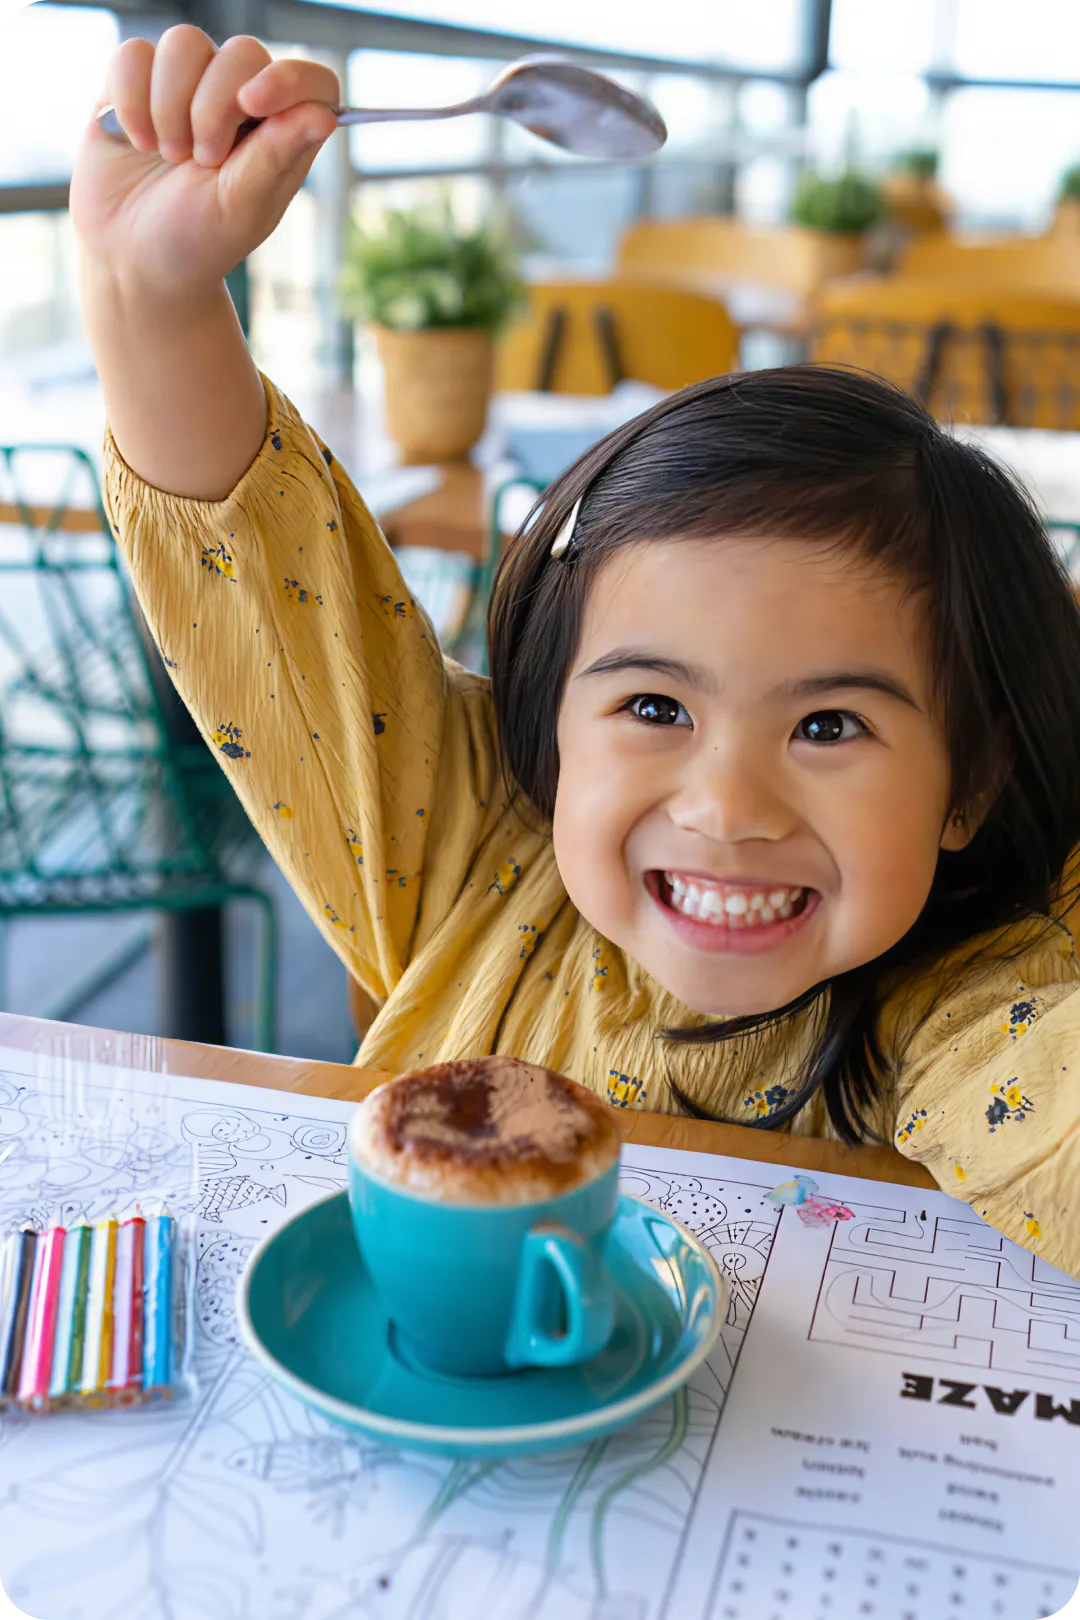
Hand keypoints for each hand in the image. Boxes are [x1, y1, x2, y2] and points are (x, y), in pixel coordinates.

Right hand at [70, 28, 338, 300]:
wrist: (132, 256)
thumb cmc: (197, 239)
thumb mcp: (240, 207)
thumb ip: (276, 155)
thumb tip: (324, 114)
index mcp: (281, 132)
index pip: (311, 82)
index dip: (289, 80)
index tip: (253, 103)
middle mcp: (238, 98)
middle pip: (241, 53)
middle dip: (214, 107)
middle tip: (202, 161)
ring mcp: (188, 84)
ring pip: (184, 43)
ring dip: (170, 105)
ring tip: (168, 155)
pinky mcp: (137, 79)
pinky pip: (133, 54)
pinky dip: (131, 98)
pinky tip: (136, 140)